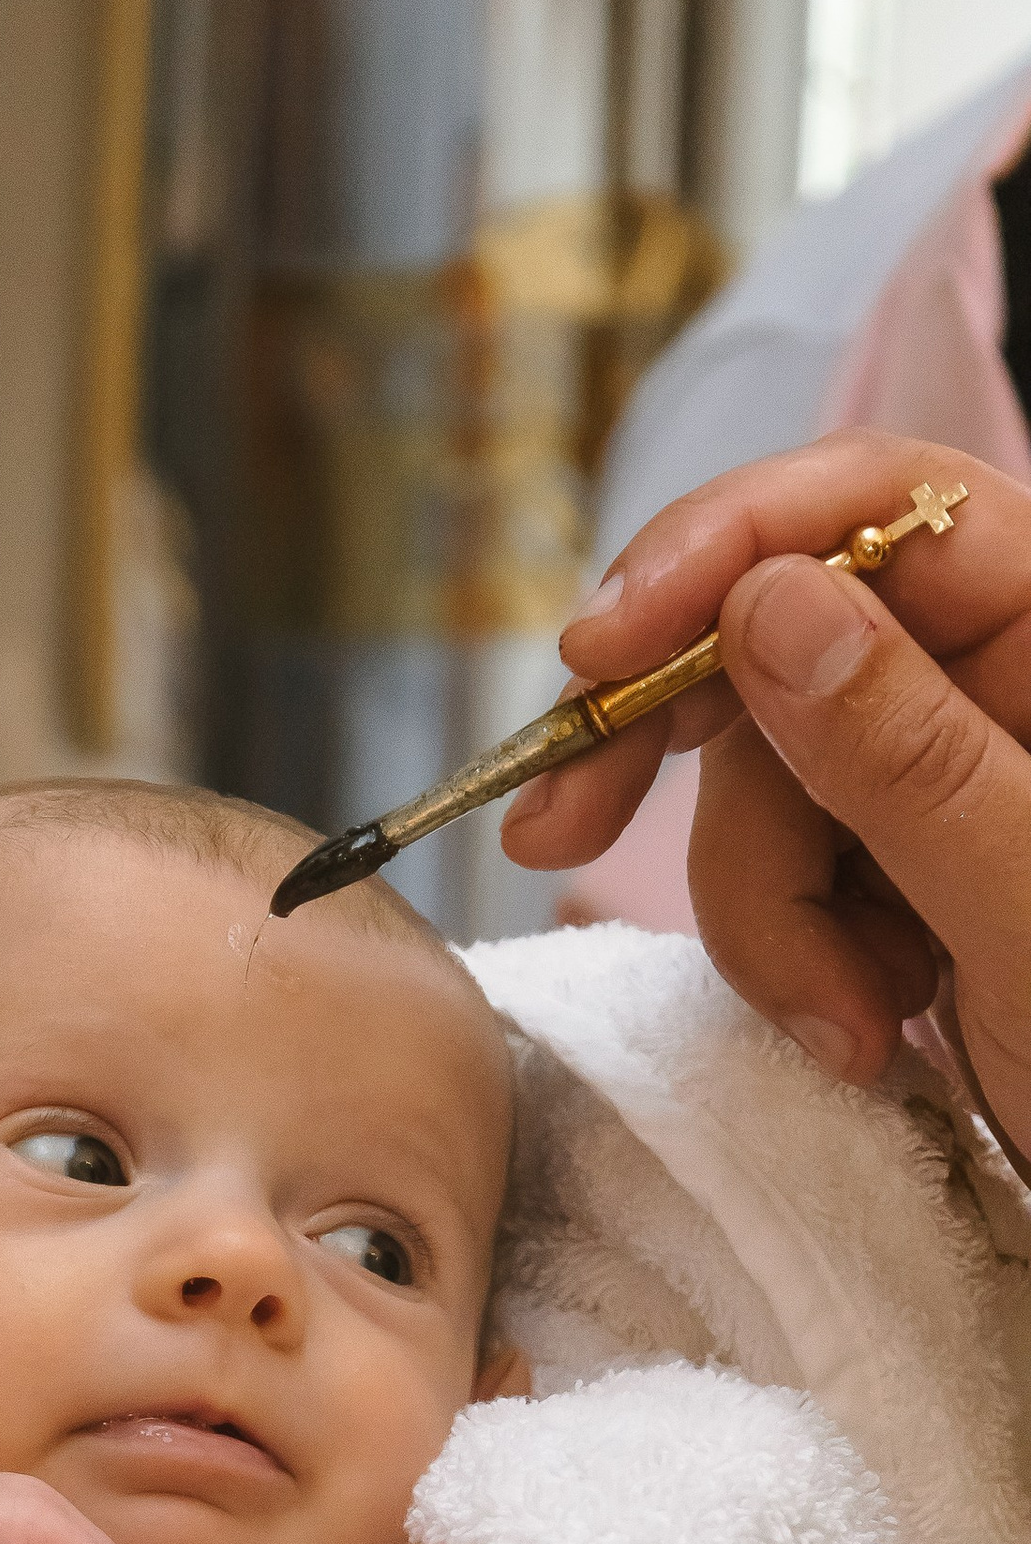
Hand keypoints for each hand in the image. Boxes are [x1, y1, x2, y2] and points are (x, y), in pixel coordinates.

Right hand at [501, 436, 1030, 1150]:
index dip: (726, 544)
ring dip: (772, 919)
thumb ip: (905, 753)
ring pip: (763, 788)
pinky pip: (782, 881)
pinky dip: (794, 963)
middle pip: (781, 637)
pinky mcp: (903, 880)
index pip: (885, 504)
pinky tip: (871, 1039)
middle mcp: (1004, 684)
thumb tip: (766, 602)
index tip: (600, 647)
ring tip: (856, 1027)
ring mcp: (947, 786)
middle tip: (557, 831)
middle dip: (676, 749)